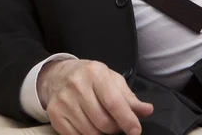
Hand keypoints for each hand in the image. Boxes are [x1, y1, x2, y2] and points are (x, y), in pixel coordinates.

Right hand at [37, 59, 152, 134]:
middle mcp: (77, 85)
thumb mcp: (111, 80)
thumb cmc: (90, 77)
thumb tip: (146, 110)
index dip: (128, 121)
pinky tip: (87, 123)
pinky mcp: (55, 114)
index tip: (135, 131)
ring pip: (91, 133)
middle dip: (114, 128)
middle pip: (104, 122)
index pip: (114, 103)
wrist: (59, 75)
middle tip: (115, 122)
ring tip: (101, 121)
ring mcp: (64, 100)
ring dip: (101, 133)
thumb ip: (129, 97)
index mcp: (95, 73)